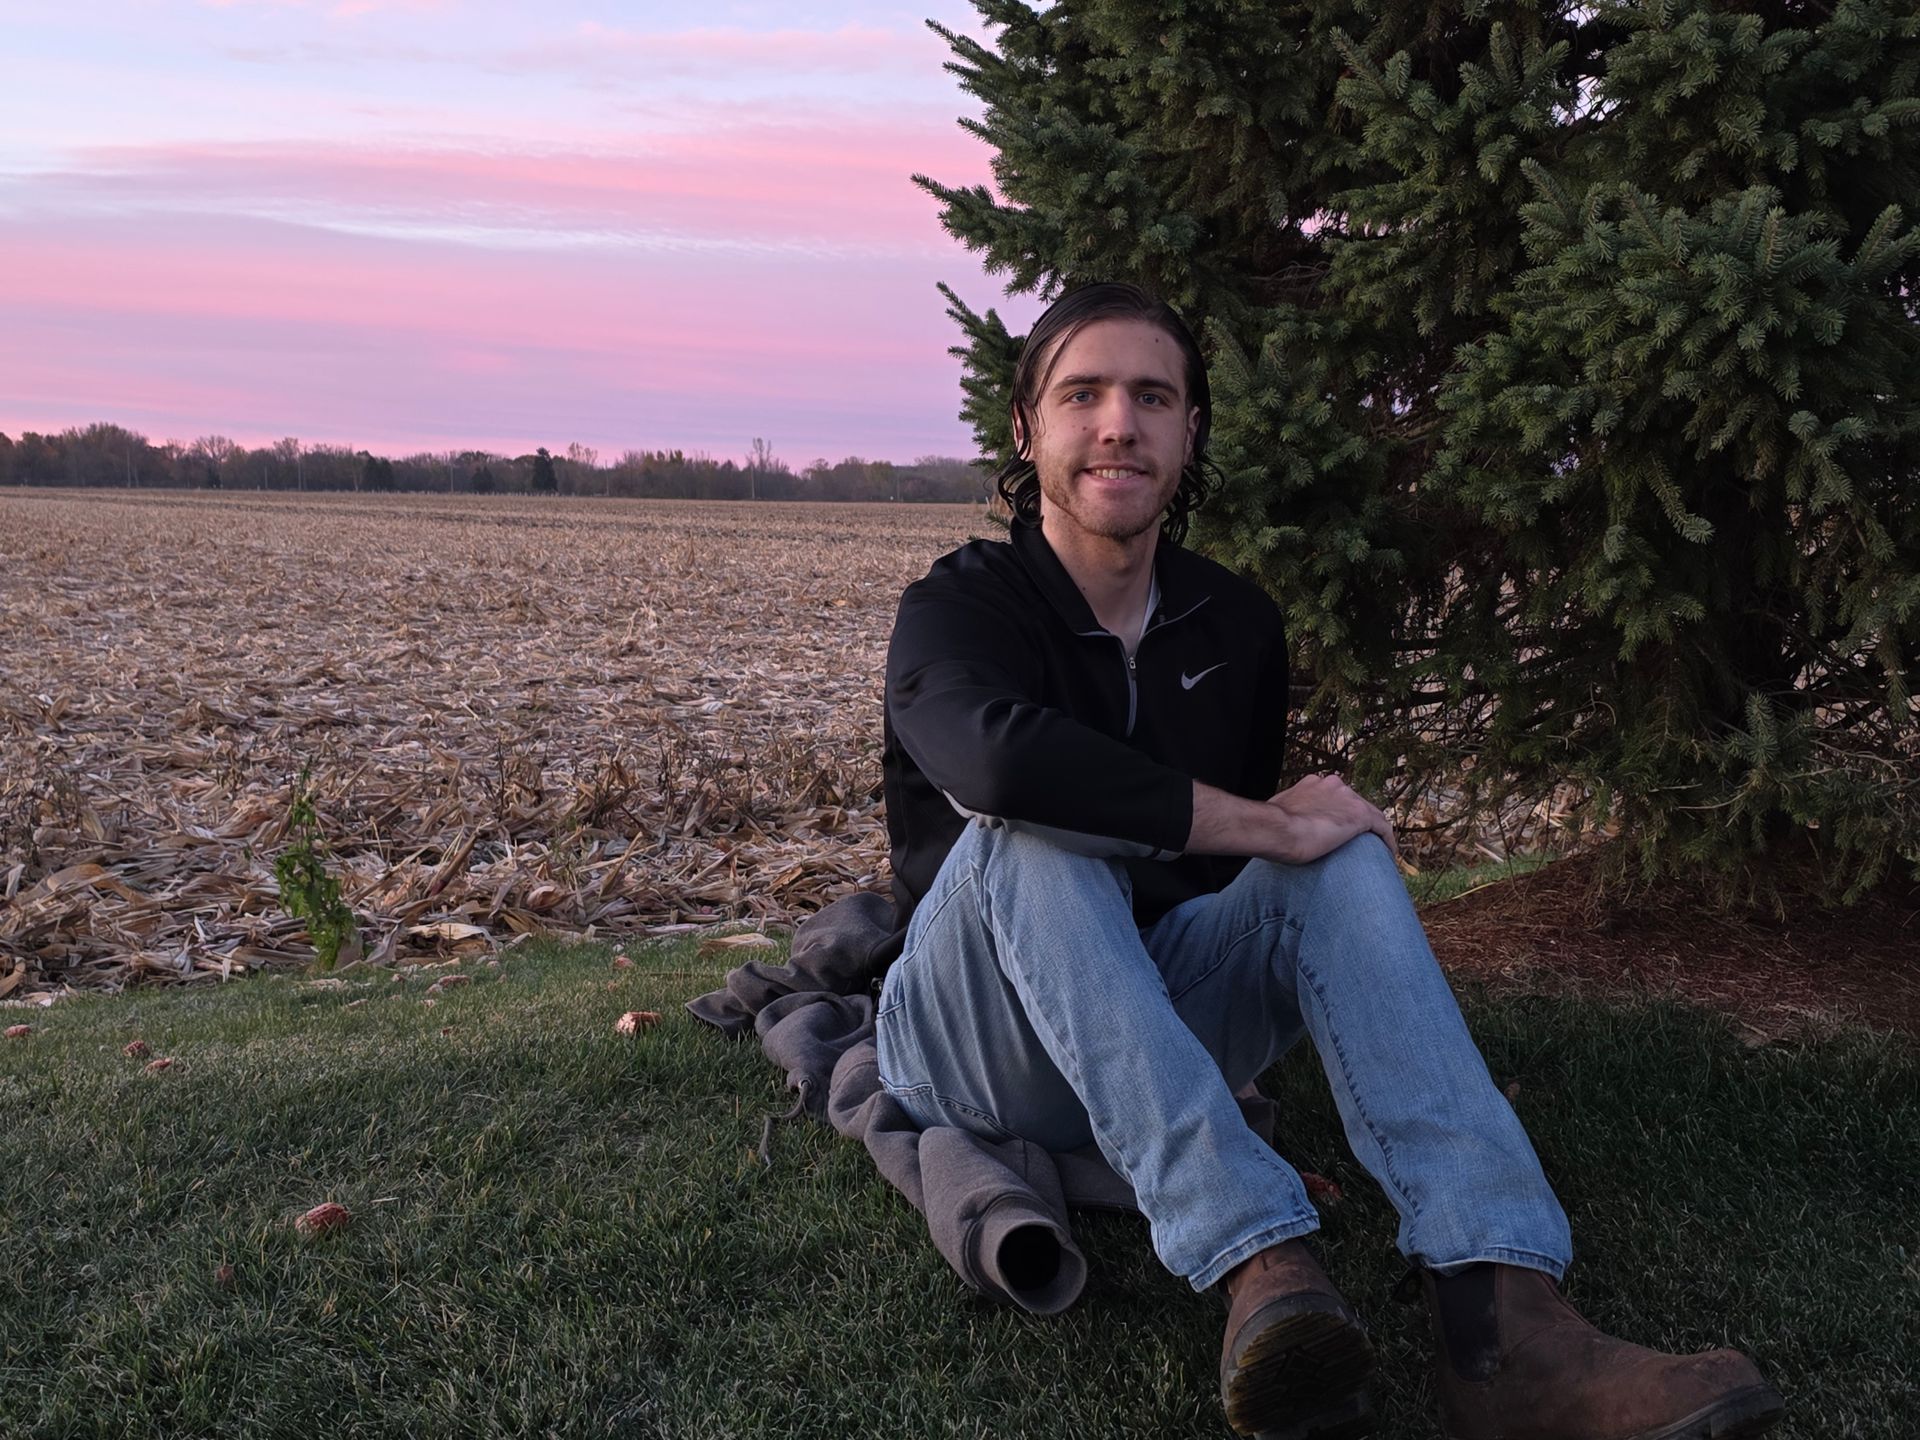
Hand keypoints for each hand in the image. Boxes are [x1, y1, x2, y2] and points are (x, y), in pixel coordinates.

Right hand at [1261, 773, 1395, 865]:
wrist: (1276, 830)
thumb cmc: (1271, 827)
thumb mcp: (1279, 813)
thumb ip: (1289, 813)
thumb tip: (1282, 824)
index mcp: (1314, 784)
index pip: (1336, 797)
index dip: (1340, 813)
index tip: (1339, 831)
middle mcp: (1334, 785)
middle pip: (1355, 803)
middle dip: (1358, 821)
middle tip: (1359, 843)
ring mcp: (1348, 798)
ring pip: (1372, 814)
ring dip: (1375, 832)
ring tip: (1377, 851)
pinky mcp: (1360, 815)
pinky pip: (1383, 827)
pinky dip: (1388, 841)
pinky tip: (1390, 855)